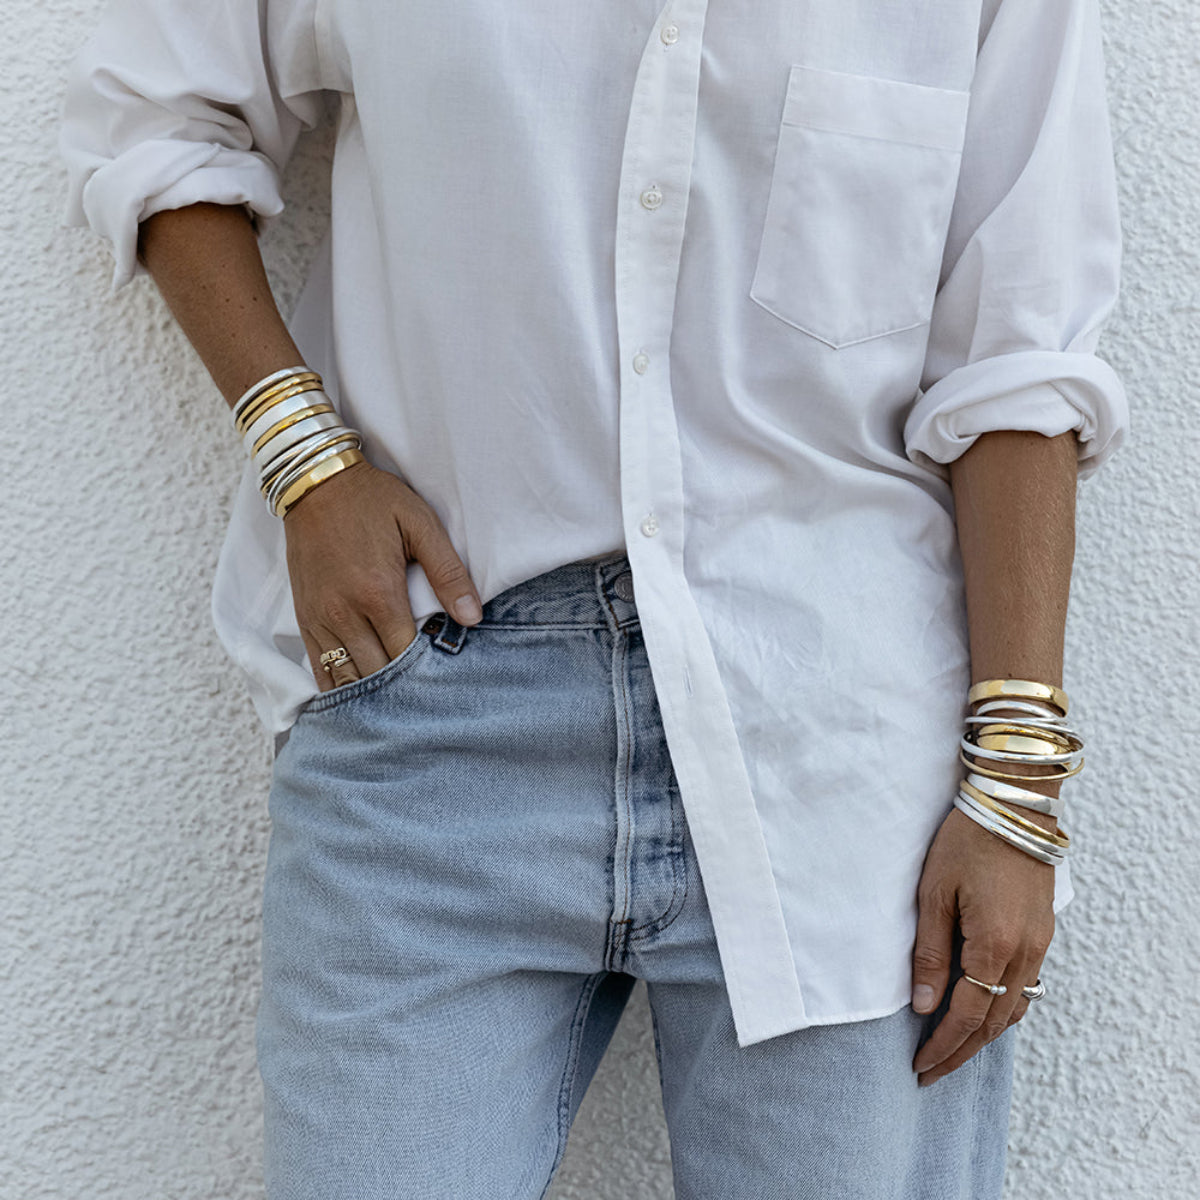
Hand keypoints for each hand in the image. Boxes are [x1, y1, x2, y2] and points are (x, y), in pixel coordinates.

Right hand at [282, 460, 482, 690]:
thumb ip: (448, 573)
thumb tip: (472, 618)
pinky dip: (338, 686)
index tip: (445, 678)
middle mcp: (345, 614)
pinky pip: (319, 667)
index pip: (406, 655)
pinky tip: (359, 697)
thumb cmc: (373, 501)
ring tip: (396, 702)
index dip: (427, 672)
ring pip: (345, 677)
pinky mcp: (304, 617)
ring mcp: (320, 618)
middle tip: (427, 695)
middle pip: (377, 673)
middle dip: (402, 687)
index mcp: (378, 594)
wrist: (314, 482)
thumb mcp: (420, 525)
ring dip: (371, 692)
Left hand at [910, 806, 1055, 1086]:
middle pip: (993, 1022)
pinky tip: (983, 1010)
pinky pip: (1025, 986)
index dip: (943, 1046)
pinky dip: (1003, 1008)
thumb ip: (931, 952)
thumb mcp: (934, 893)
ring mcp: (1039, 944)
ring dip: (983, 1034)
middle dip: (961, 1052)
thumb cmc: (967, 842)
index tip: (920, 1066)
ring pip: (1013, 1007)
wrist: (1014, 805)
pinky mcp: (1043, 932)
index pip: (967, 1016)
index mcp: (994, 946)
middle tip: (931, 1072)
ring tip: (952, 1049)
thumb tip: (924, 1006)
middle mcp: (1025, 953)